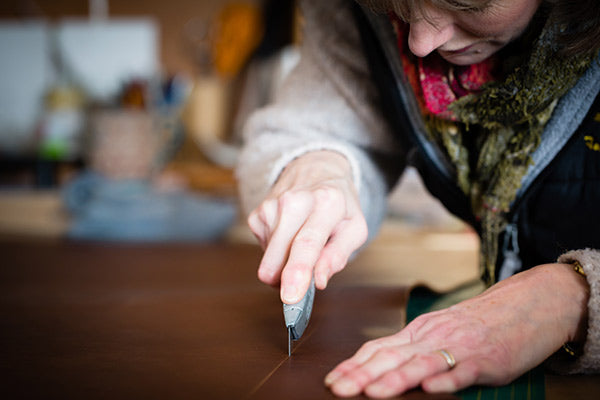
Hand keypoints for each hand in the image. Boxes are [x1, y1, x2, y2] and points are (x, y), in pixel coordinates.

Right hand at [247, 151, 367, 303]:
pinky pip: (264, 251)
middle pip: (280, 256)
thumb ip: (339, 255)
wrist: (315, 168)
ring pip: (270, 260)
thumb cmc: (338, 202)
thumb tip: (318, 280)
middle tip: (305, 280)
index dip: (297, 272)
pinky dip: (277, 251)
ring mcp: (271, 206)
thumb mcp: (354, 227)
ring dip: (286, 263)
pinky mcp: (256, 214)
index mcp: (326, 202)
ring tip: (302, 242)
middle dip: (287, 279)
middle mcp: (294, 201)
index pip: (307, 242)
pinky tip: (289, 234)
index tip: (290, 297)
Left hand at [325, 263, 589, 397]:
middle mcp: (432, 337)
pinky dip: (445, 380)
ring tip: (372, 393)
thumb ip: (411, 347)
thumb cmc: (479, 322)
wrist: (524, 304)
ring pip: (420, 364)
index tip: (331, 380)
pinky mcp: (486, 359)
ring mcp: (458, 347)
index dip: (352, 365)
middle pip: (391, 356)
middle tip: (337, 389)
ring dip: (395, 379)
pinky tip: (431, 389)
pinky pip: (462, 371)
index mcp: (419, 331)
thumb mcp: (439, 330)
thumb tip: (376, 363)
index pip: (377, 348)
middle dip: (361, 375)